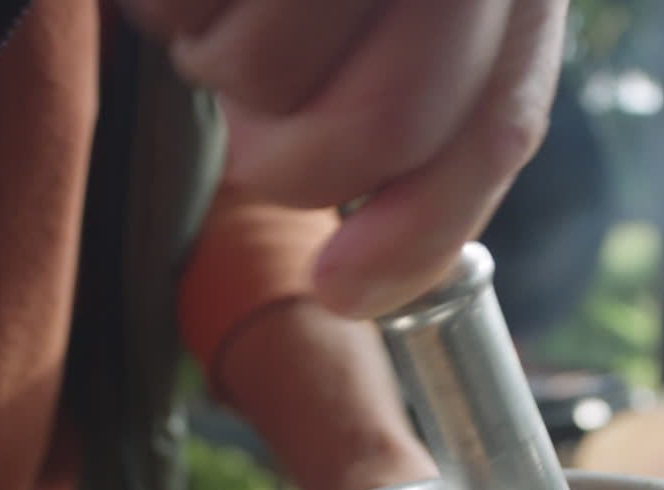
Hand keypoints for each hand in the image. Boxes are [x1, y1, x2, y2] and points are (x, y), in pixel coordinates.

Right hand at [123, 0, 569, 318]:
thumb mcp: (429, 36)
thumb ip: (434, 149)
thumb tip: (353, 287)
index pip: (497, 129)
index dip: (422, 233)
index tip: (341, 289)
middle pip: (378, 131)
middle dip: (295, 163)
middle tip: (262, 117)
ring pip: (260, 75)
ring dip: (221, 67)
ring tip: (235, 8)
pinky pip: (174, 13)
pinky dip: (165, 13)